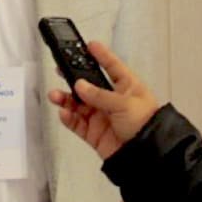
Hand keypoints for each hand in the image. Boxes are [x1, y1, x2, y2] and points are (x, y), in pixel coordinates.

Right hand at [47, 41, 160, 160]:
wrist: (146, 156)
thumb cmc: (145, 124)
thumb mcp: (124, 104)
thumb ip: (99, 95)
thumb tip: (79, 85)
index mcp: (126, 87)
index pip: (112, 67)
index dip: (101, 56)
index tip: (90, 45)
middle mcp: (112, 100)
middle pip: (89, 85)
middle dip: (74, 77)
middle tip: (60, 69)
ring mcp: (102, 116)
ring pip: (79, 104)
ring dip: (66, 99)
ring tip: (56, 96)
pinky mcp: (94, 133)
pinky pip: (77, 123)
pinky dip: (68, 118)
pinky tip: (64, 113)